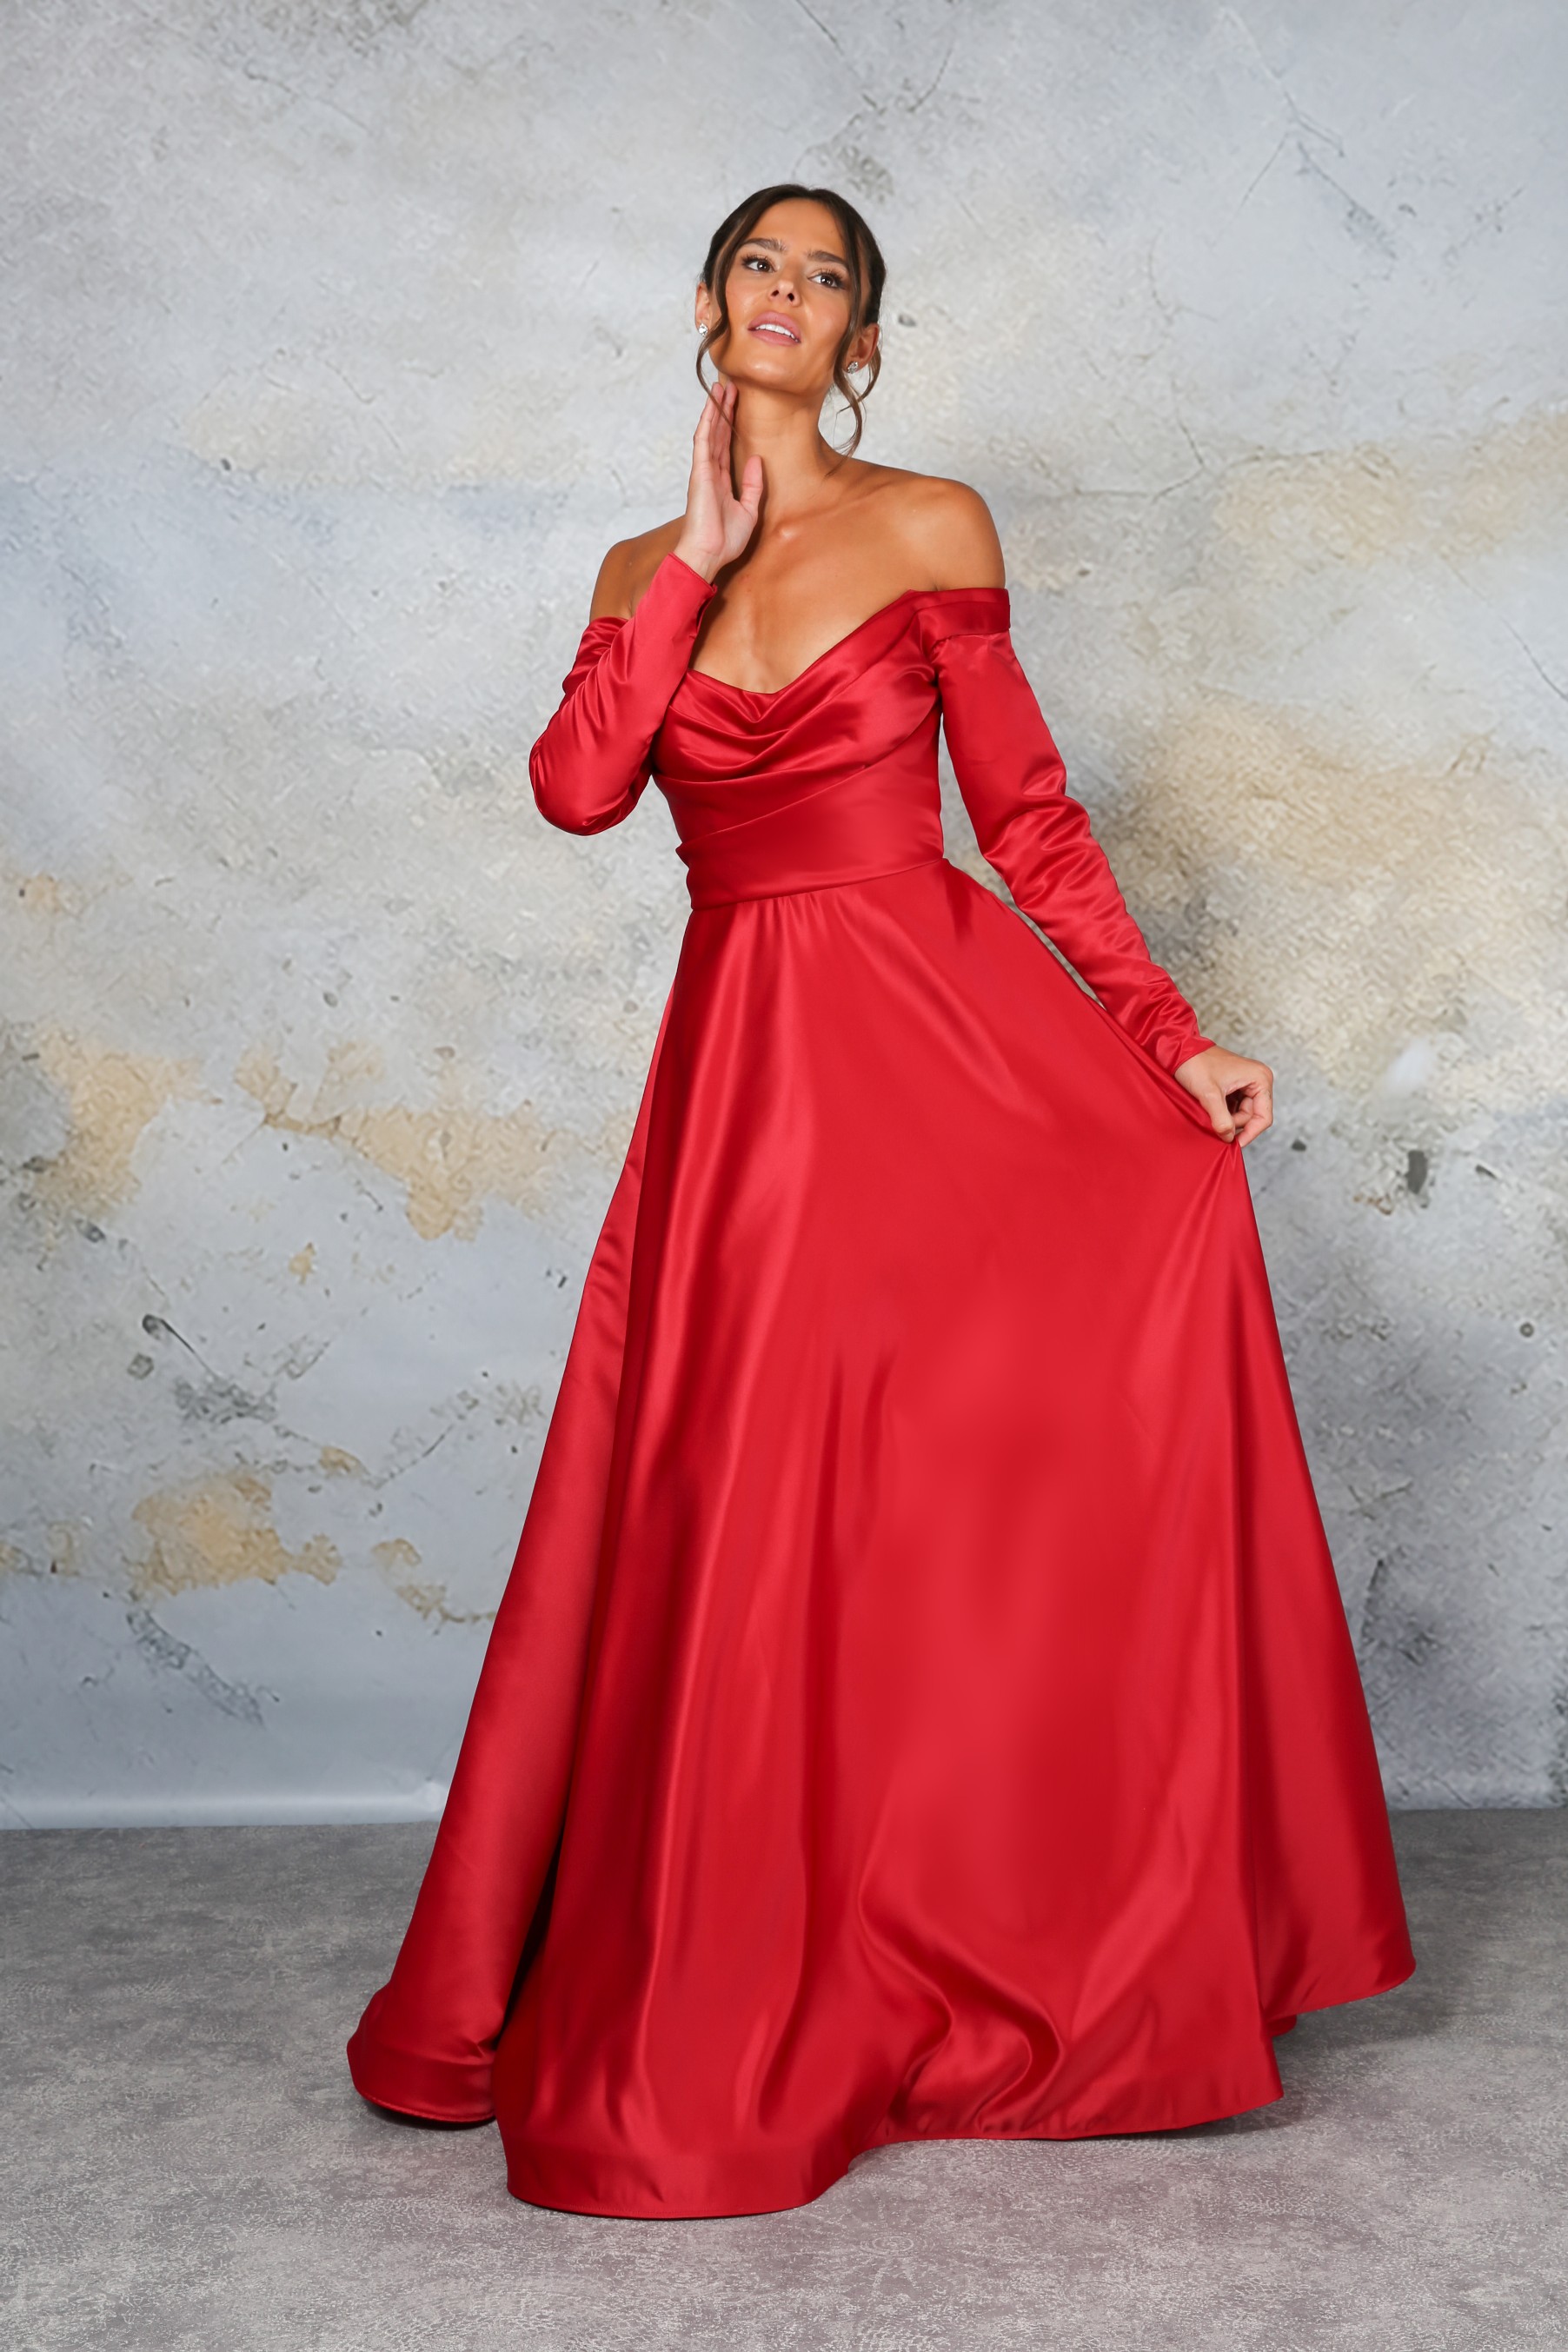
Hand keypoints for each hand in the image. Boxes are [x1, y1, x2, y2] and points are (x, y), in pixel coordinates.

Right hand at [672, 378, 762, 583]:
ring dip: (715, 409)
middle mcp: (711, 472)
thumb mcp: (749, 511)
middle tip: (732, 386)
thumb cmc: (724, 541)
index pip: (726, 446)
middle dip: (724, 410)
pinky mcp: (700, 472)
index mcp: (721, 481)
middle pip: (718, 433)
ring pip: (710, 431)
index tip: (738, 405)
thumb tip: (757, 459)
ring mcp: (704, 470)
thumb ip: (753, 485)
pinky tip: (713, 404)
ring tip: (722, 387)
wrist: (709, 554)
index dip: (732, 425)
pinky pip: (704, 440)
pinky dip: (708, 420)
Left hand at [1173, 1045, 1273, 1145]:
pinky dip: (1224, 1113)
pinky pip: (1234, 1108)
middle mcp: (1258, 1079)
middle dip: (1233, 1123)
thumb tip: (1228, 1137)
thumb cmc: (1195, 1064)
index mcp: (1260, 1078)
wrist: (1180, 1051)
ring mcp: (1247, 1083)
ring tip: (1210, 1112)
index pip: (1264, 1116)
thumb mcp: (1209, 1094)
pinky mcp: (1236, 1086)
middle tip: (1214, 1122)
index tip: (1235, 1144)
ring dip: (1227, 1118)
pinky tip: (1211, 1110)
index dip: (1250, 1133)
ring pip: (1242, 1114)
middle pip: (1252, 1116)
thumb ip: (1221, 1119)